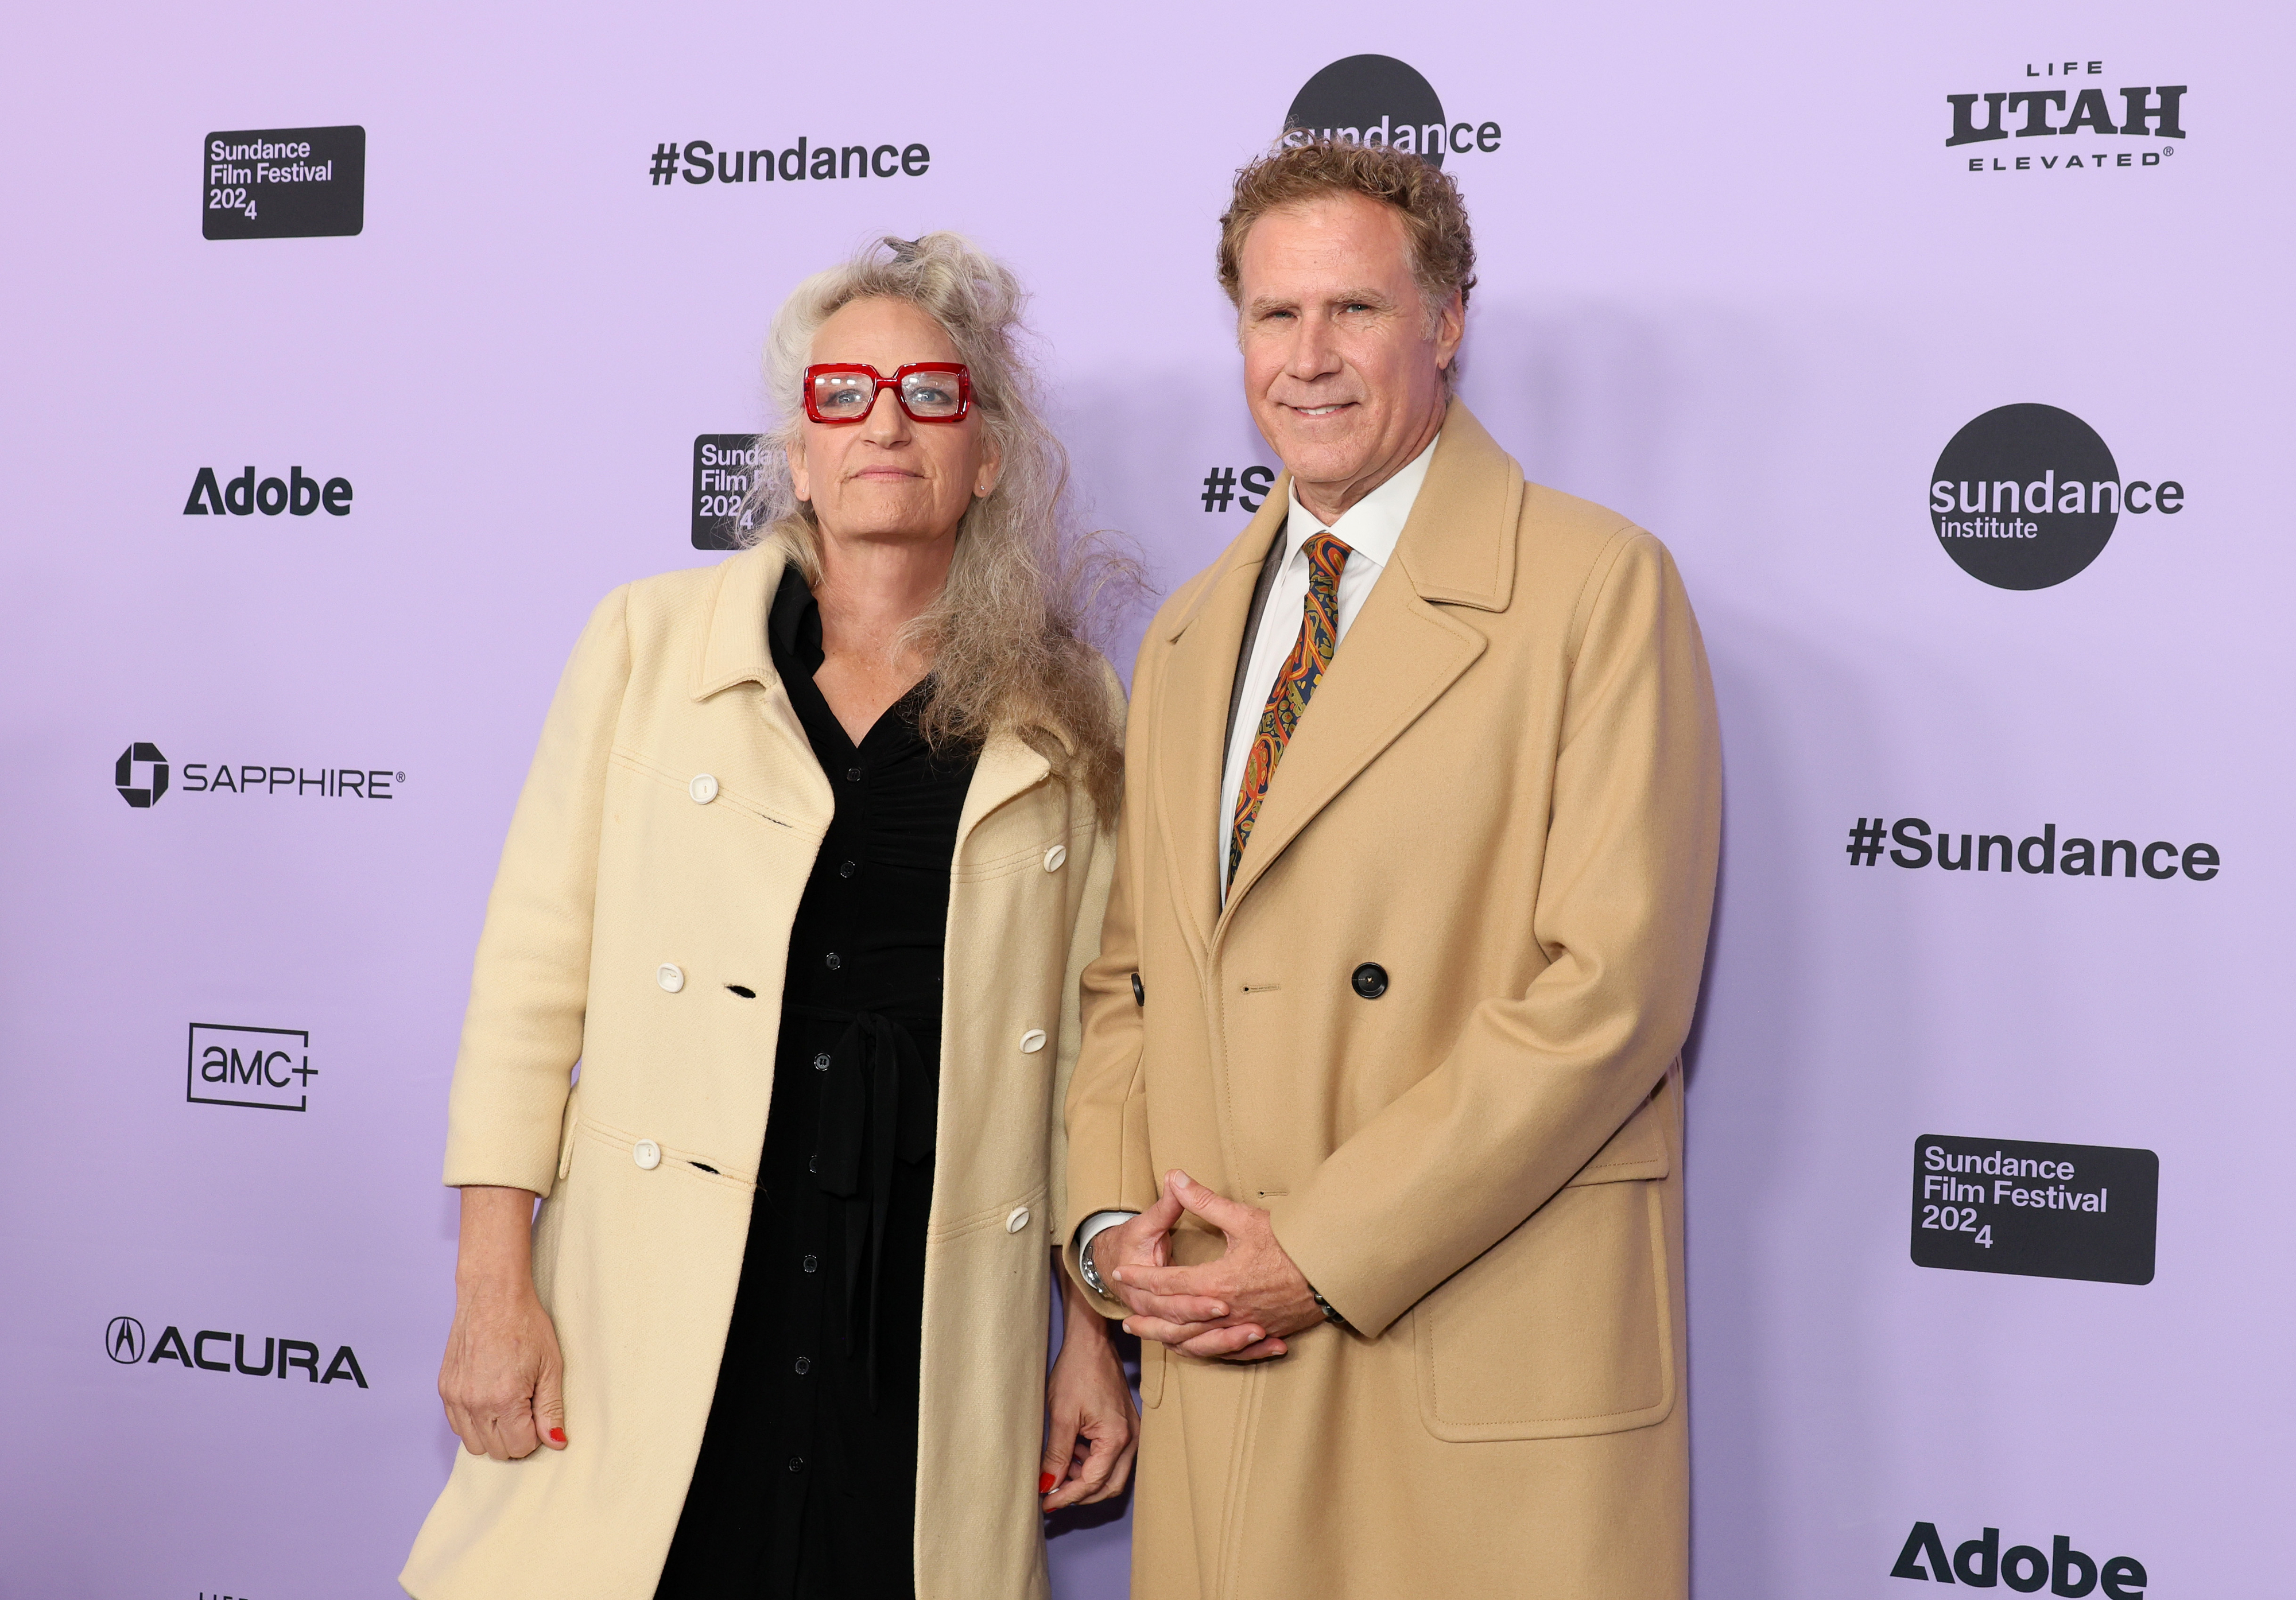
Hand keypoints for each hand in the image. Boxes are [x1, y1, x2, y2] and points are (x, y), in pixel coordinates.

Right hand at [438, 1185, 565, 1460]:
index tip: (540, 1413)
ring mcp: (456, 1397)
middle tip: (527, 1408)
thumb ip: (551, 1409)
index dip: (536, 1435)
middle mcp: (475, 1403)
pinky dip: (474, 1422)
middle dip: (515, 1438)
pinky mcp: (445, 1389)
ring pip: (474, 1444)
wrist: (493, 1295)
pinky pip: (458, 1426)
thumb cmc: (526, 1325)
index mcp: (504, 1399)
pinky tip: (490, 1400)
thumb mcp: (550, 1366)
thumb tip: (556, 1442)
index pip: (520, 1447)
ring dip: (493, 1434)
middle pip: (497, 1451)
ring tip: (509, 1405)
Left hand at [1040, 1265, 1138, 1510]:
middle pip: (1108, 1486)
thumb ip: (1057, 1455)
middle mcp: (1131, 1439)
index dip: (1067, 1496)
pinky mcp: (1126, 1426)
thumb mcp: (1061, 1416)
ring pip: (1111, 1475)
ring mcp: (1132, 1432)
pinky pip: (1112, 1458)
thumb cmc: (1077, 1372)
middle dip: (1080, 1494)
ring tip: (1058, 1469)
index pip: (1092, 1482)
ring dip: (1085, 1479)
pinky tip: (1072, 1454)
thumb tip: (1047, 1485)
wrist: (1091, 1343)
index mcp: (1117, 1438)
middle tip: (1051, 1494)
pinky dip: (1092, 1464)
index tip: (1046, 1502)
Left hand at [1108, 1171, 1322, 1362]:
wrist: (1332, 1271)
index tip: (1121, 1272)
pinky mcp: (1263, 1334)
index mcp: (1217, 1282)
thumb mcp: (1244, 1218)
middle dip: (1149, 1318)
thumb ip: (1204, 1201)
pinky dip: (1207, 1352)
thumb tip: (1174, 1177)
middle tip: (1126, 1318)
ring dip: (1171, 1339)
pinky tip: (1197, 1348)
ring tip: (1153, 1336)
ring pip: (1199, 1342)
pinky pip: (1227, 1352)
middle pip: (1176, 1321)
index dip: (1141, 1277)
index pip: (1168, 1283)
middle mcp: (1226, 1312)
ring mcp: (1245, 1327)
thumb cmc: (1289, 1244)